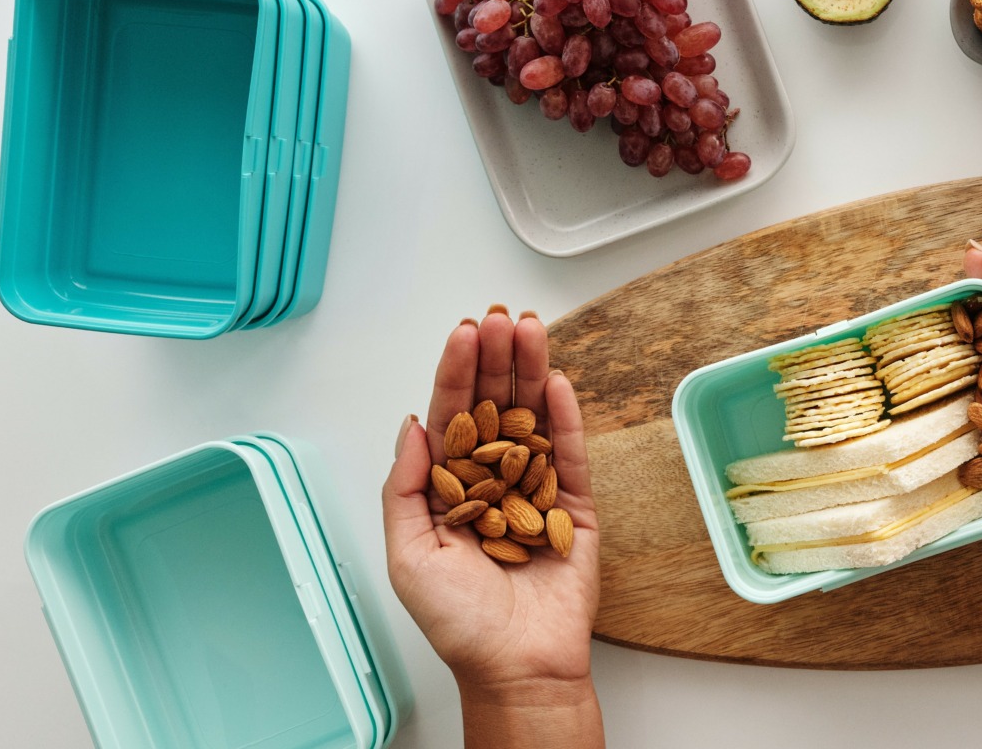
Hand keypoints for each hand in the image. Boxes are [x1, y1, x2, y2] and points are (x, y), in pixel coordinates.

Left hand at [382, 309, 600, 700]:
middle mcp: (493, 480)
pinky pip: (570, 453)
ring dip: (531, 372)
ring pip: (533, 418)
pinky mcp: (575, 506)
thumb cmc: (458, 623)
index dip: (456, 375)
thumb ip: (406, 487)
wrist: (516, 663)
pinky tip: (557, 381)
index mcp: (450, 489)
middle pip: (495, 405)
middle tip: (499, 319)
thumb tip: (412, 426)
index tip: (462, 334)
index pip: (452, 418)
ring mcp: (536, 489)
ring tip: (530, 330)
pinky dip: (565, 416)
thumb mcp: (408, 554)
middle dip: (496, 360)